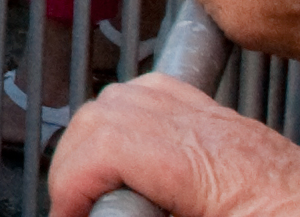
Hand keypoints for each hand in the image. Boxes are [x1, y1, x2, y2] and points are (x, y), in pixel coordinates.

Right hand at [50, 73, 299, 216]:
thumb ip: (152, 214)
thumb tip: (109, 210)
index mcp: (209, 167)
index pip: (106, 141)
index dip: (69, 181)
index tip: (68, 213)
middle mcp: (212, 133)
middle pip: (107, 111)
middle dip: (74, 160)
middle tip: (74, 206)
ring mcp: (222, 124)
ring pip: (128, 94)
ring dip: (96, 135)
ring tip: (95, 185)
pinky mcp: (232, 128)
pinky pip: (161, 95)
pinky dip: (130, 119)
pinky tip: (132, 156)